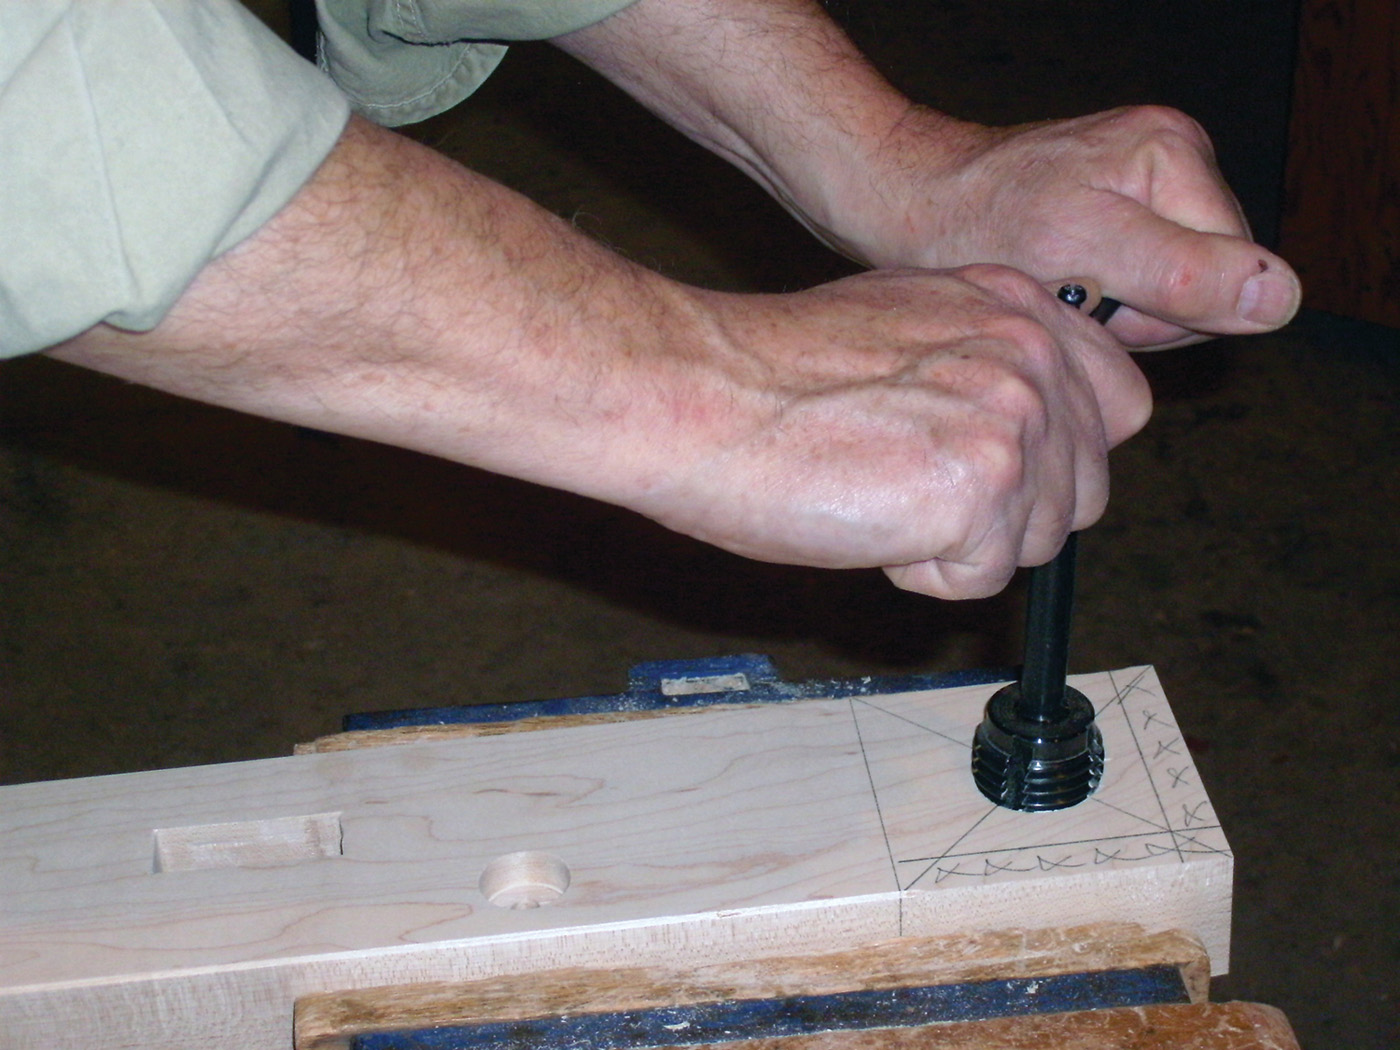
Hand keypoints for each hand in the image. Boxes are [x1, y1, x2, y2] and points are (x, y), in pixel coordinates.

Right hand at [640, 263, 1151, 597]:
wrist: (697, 390)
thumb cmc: (768, 371)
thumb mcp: (904, 330)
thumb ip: (980, 369)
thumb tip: (1014, 443)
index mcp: (1017, 305)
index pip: (1117, 406)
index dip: (1058, 461)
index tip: (994, 475)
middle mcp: (1032, 352)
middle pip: (1083, 492)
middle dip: (1005, 516)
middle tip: (908, 489)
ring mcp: (1015, 416)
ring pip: (1035, 543)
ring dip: (958, 545)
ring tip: (875, 494)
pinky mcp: (982, 485)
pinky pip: (980, 578)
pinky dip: (920, 573)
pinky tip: (864, 520)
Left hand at [836, 105, 1300, 348]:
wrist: (910, 207)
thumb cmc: (976, 226)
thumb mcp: (1077, 252)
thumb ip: (1179, 274)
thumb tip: (1278, 296)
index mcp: (1176, 155)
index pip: (1232, 276)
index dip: (1164, 313)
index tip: (1094, 298)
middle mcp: (1173, 164)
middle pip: (1203, 290)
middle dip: (1134, 314)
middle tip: (1066, 295)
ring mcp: (1146, 191)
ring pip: (1167, 300)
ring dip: (1110, 315)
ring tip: (1054, 287)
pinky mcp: (1115, 219)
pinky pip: (1134, 291)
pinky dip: (1093, 305)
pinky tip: (1053, 286)